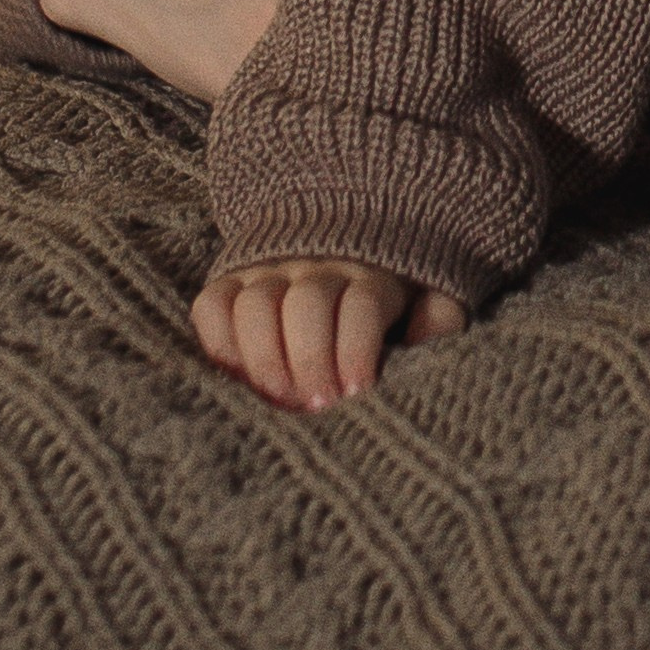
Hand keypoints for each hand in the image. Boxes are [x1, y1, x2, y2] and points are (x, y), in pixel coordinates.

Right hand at [193, 258, 467, 406]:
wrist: (341, 242)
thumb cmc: (391, 298)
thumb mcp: (430, 298)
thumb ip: (438, 316)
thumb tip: (427, 336)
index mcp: (371, 274)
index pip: (361, 304)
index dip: (356, 349)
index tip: (357, 393)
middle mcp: (317, 266)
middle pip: (306, 304)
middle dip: (310, 359)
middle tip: (317, 406)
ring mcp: (270, 272)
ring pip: (255, 304)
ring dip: (263, 358)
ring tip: (280, 400)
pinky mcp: (232, 284)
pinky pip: (211, 305)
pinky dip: (218, 341)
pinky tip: (239, 378)